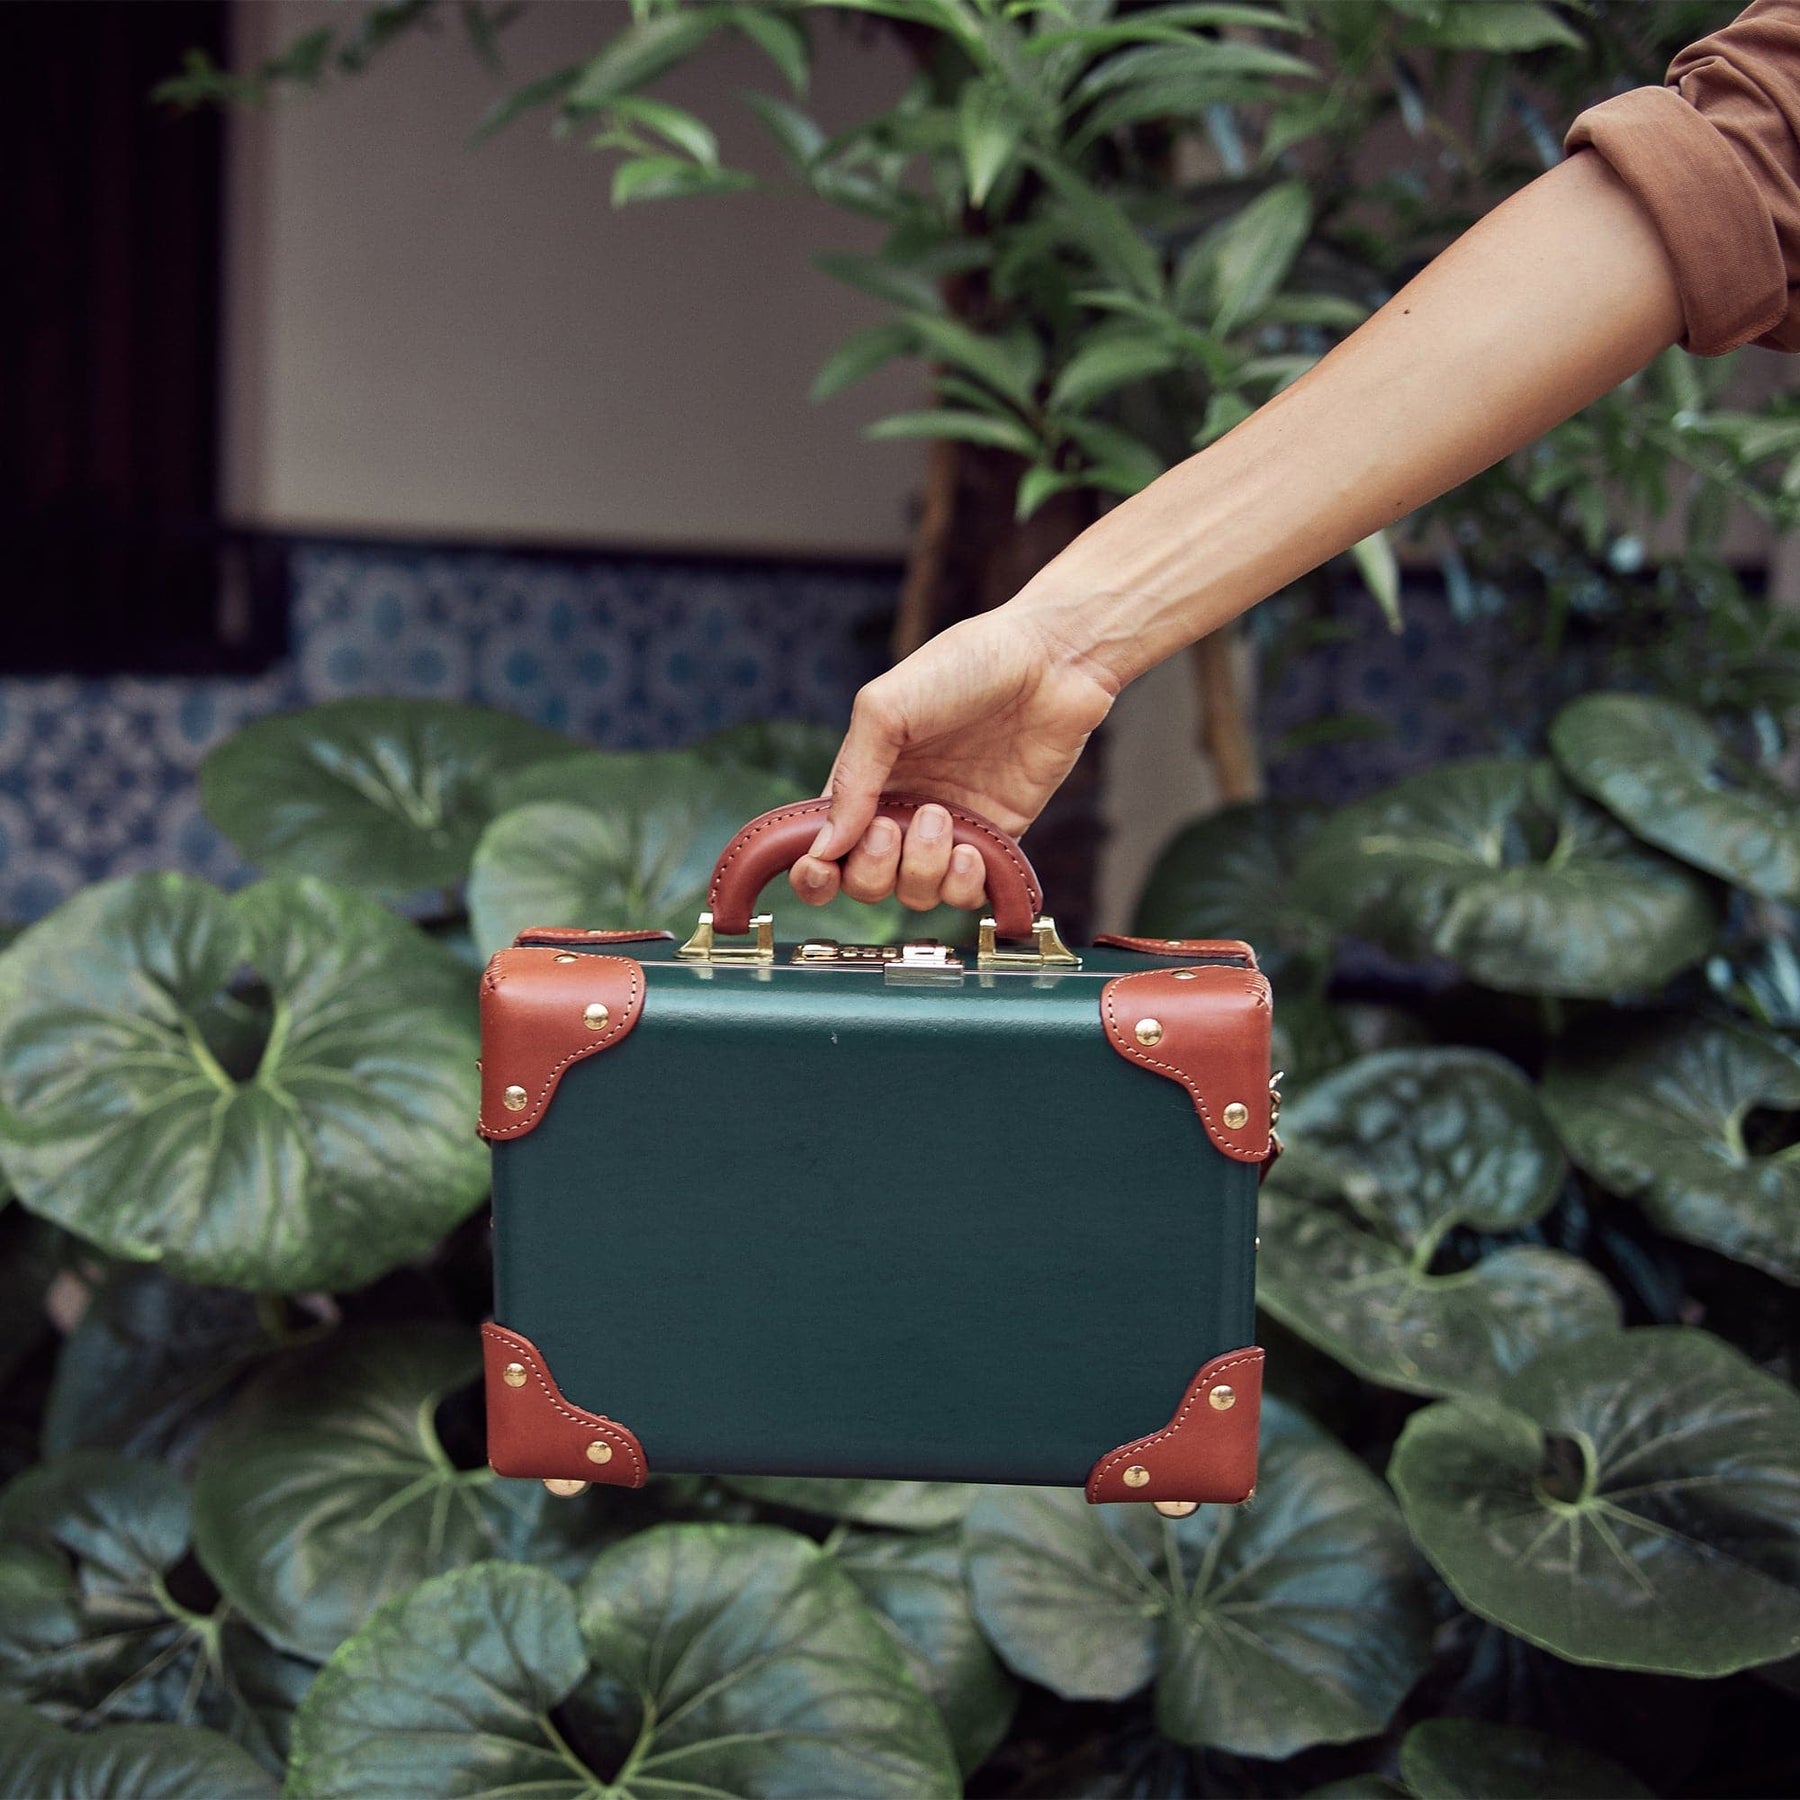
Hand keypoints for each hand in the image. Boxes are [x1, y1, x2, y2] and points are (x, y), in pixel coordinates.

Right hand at [790, 605, 1117, 911]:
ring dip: (921, 868)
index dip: (814, 873)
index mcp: (868, 778)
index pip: (824, 846)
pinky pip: (968, 893)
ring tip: (941, 817)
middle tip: (891, 829)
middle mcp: (903, 810)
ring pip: (915, 894)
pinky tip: (972, 848)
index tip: (819, 869)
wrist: (1051, 661)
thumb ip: (853, 777)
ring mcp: (950, 830)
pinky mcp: (997, 841)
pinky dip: (962, 883)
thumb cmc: (966, 666)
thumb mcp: (886, 707)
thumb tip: (825, 847)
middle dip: (871, 868)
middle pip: (865, 882)